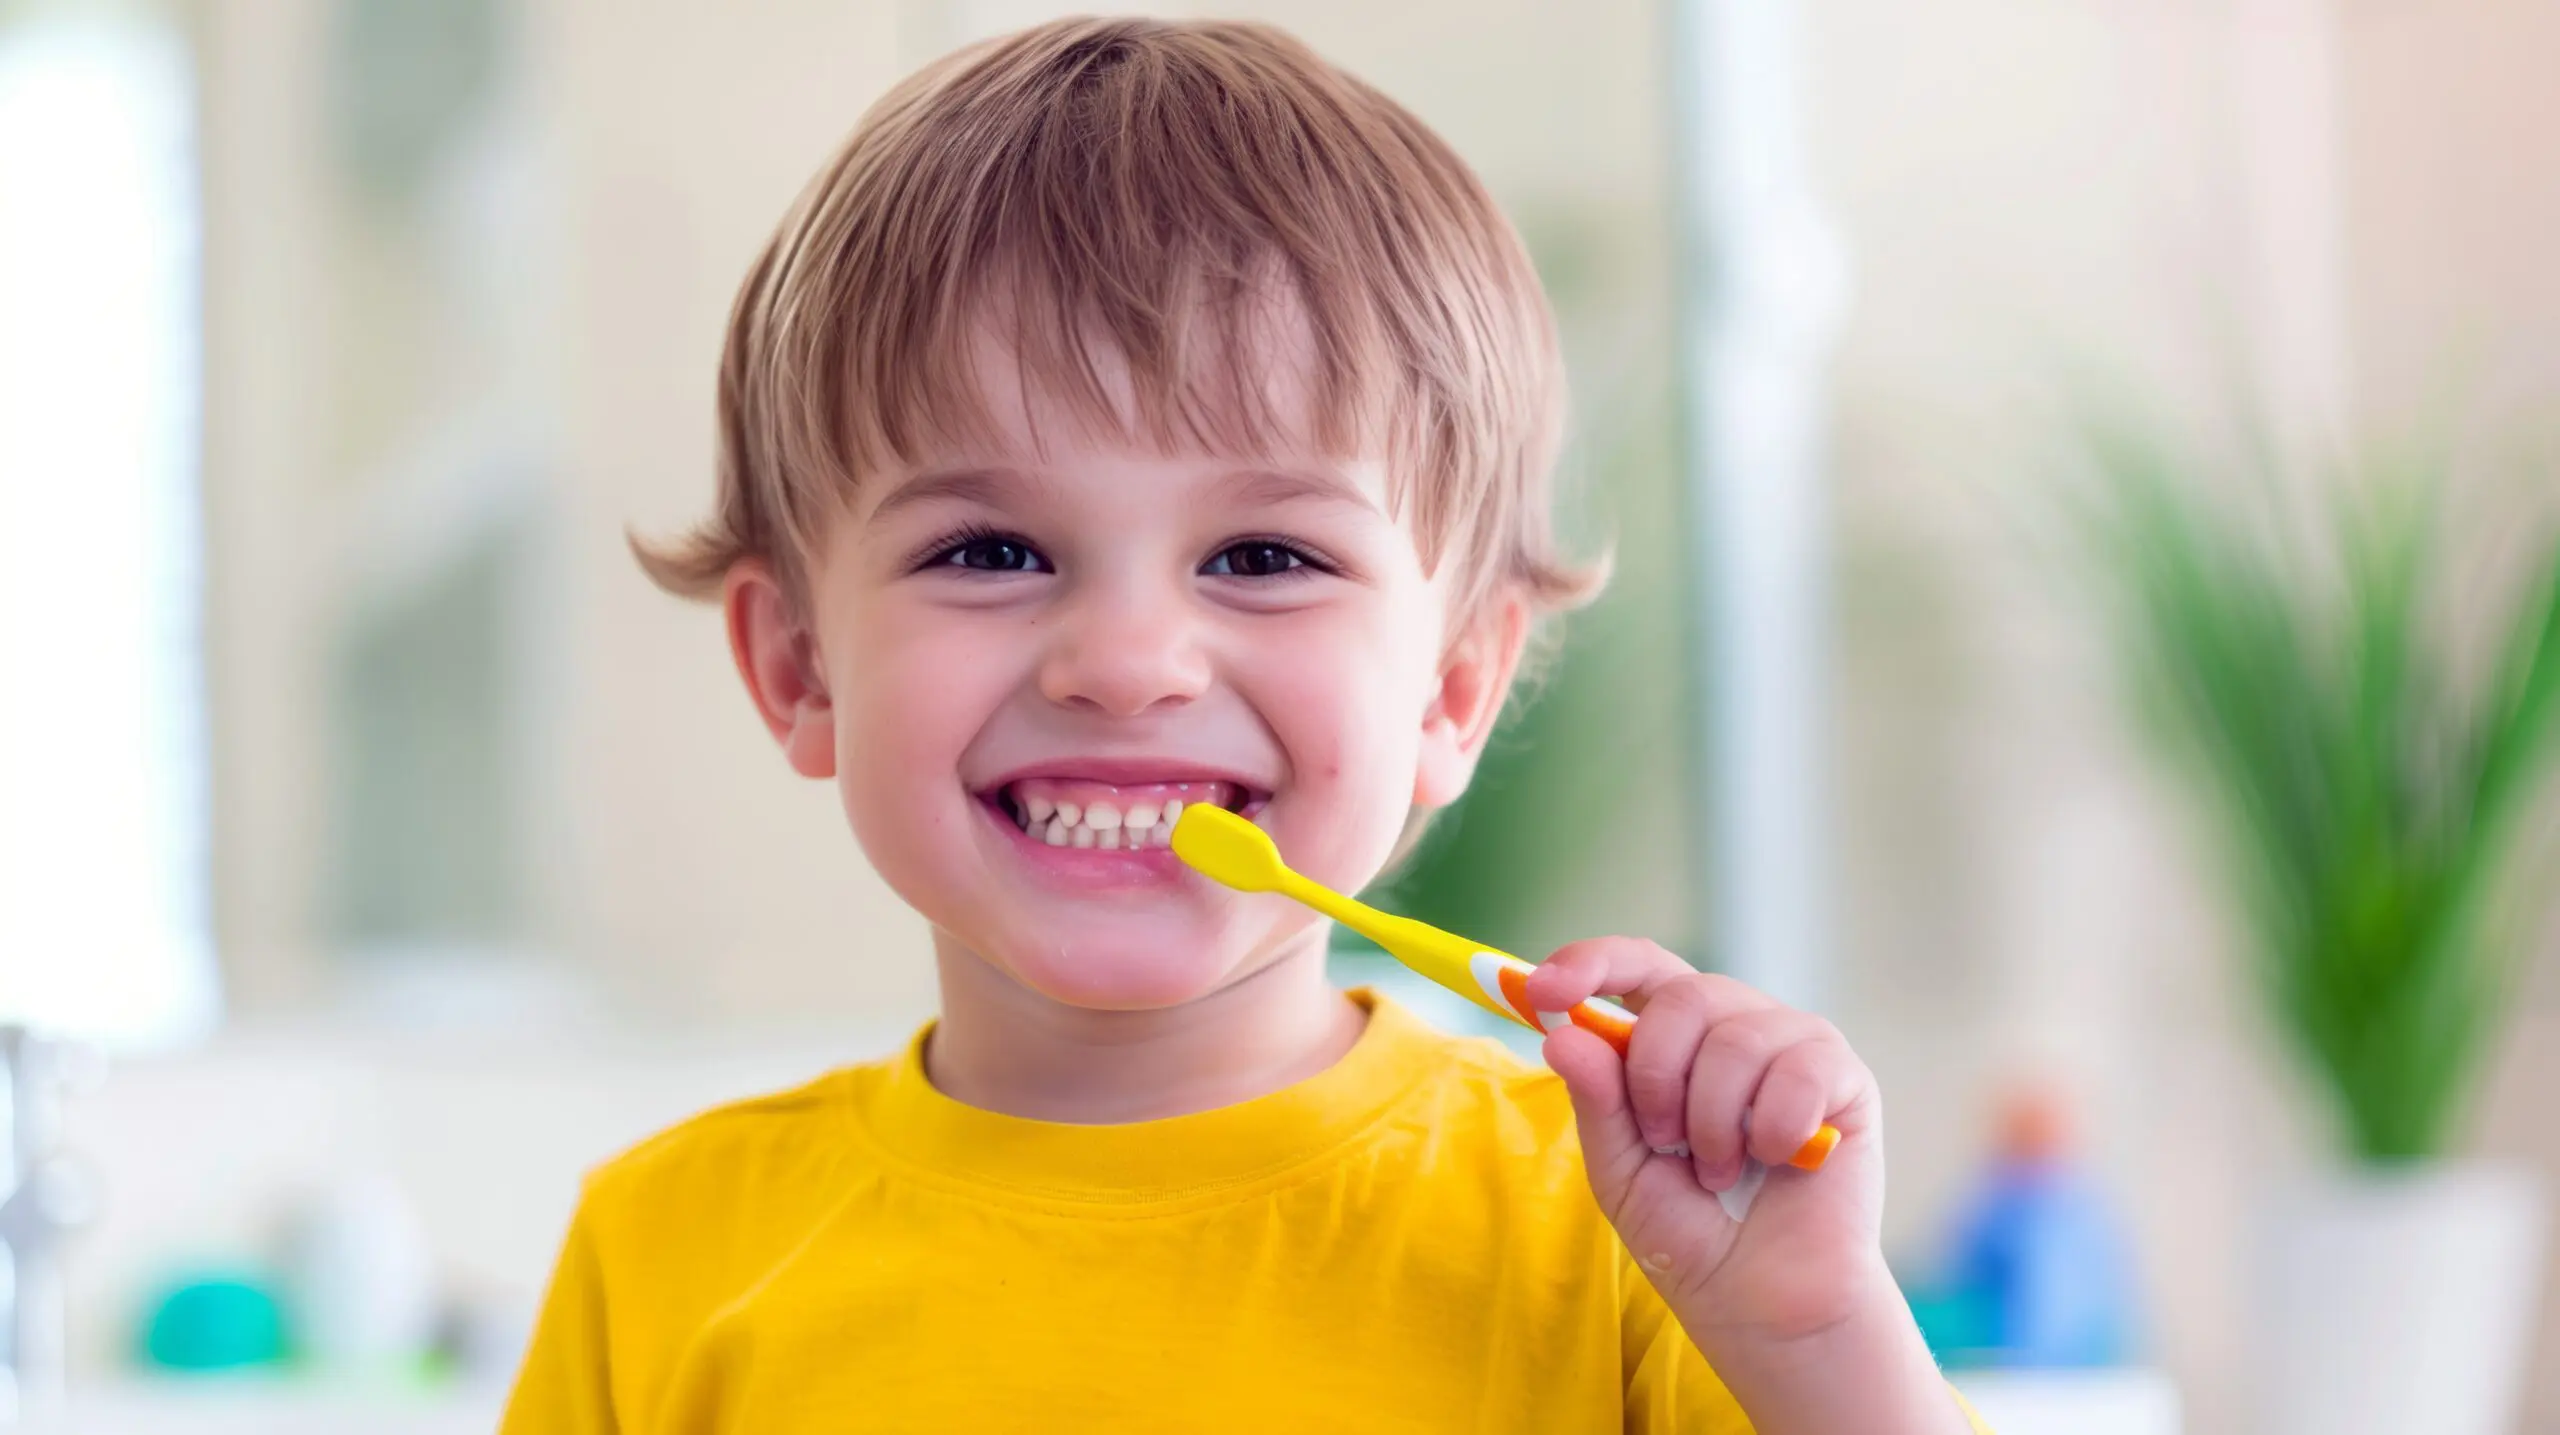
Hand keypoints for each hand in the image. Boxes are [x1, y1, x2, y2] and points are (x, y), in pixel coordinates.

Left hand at [1528, 937, 1891, 1349]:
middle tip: (1665, 1142)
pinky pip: (1799, 1070)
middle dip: (1657, 1077)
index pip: (1637, 966)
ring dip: (1713, 1122)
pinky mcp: (1844, 1077)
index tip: (1542, 992)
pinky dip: (1774, 1129)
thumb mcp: (1620, 1169)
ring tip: (1719, 1172)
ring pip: (1735, 1037)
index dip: (1591, 963)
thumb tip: (1563, 1033)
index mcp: (1676, 1037)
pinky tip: (1777, 1161)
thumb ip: (1597, 1101)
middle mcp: (1735, 1025)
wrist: (1762, 1303)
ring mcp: (1793, 1045)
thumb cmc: (1689, 1232)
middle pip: (1682, 996)